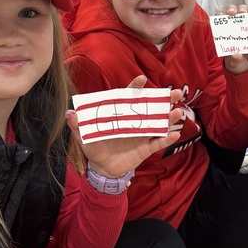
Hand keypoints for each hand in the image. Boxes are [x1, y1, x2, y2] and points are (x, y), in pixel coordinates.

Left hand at [68, 76, 182, 176]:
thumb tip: (70, 113)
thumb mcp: (84, 136)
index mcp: (121, 114)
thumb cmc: (94, 147)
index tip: (142, 79)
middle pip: (152, 106)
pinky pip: (158, 143)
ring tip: (177, 112)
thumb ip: (78, 125)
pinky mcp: (146, 148)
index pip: (130, 97)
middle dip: (164, 98)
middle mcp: (135, 121)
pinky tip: (175, 134)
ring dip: (169, 117)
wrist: (102, 168)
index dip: (136, 87)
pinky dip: (167, 139)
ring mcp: (142, 134)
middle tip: (176, 92)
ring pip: (159, 122)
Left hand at [220, 3, 247, 73]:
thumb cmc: (238, 65)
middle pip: (232, 14)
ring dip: (243, 9)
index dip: (219, 17)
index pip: (220, 22)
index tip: (220, 15)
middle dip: (232, 9)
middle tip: (233, 13)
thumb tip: (236, 55)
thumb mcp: (234, 65)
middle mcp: (234, 28)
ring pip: (244, 13)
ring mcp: (245, 27)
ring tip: (244, 12)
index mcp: (225, 35)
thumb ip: (234, 61)